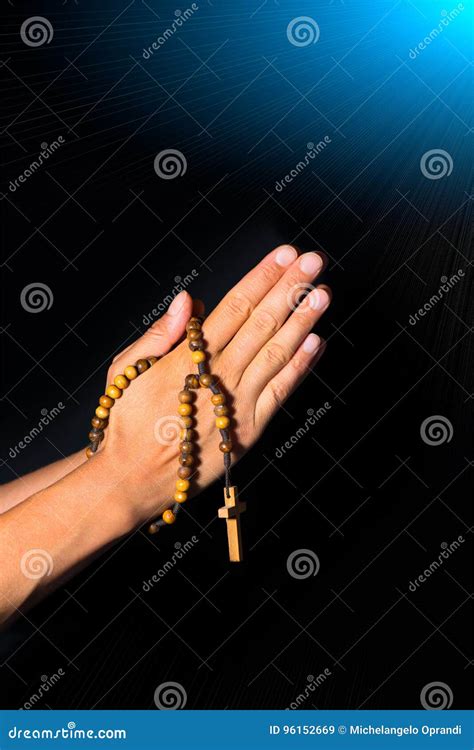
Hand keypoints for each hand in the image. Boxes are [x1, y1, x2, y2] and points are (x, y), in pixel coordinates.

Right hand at [94, 245, 330, 527]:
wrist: (133, 479)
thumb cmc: (125, 421)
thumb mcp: (127, 370)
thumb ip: (159, 334)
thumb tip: (189, 301)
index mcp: (187, 358)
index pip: (234, 308)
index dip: (261, 278)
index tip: (283, 255)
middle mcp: (218, 378)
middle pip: (261, 324)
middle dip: (289, 289)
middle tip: (313, 261)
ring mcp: (237, 404)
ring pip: (276, 353)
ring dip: (302, 321)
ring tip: (322, 293)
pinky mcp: (249, 430)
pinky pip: (280, 393)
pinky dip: (299, 367)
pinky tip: (316, 341)